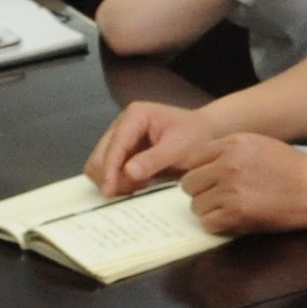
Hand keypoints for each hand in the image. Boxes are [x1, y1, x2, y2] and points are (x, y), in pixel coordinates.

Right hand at [85, 97, 214, 195]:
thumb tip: (128, 173)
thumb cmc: (197, 135)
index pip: (114, 146)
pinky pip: (111, 173)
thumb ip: (154, 159)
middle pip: (99, 156)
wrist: (207, 135)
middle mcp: (122, 125)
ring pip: (100, 167)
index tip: (109, 191)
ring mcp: (121, 140)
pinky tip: (140, 185)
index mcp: (134, 116)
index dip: (109, 170)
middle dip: (109, 177)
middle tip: (129, 191)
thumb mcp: (179, 147)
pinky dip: (120, 183)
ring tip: (139, 186)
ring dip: (114, 181)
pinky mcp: (123, 154)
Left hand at [176, 132, 306, 234]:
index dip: (200, 171)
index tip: (209, 179)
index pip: (192, 159)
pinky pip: (208, 222)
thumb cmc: (290, 167)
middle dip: (201, 191)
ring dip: (209, 209)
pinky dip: (218, 224)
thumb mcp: (258, 145)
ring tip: (230, 207)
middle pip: (188, 183)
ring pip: (196, 205)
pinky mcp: (236, 213)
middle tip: (220, 196)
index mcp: (233, 144)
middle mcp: (227, 164)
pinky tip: (234, 218)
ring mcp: (230, 190)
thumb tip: (200, 167)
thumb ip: (228, 151)